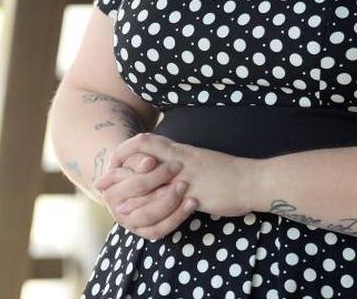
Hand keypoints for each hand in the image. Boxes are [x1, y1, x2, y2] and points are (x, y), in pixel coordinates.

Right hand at [94, 151, 196, 239]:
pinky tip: (190, 205)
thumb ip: (139, 157)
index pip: (134, 184)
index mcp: (109, 188)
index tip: (176, 165)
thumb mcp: (135, 155)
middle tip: (184, 181)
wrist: (138, 179)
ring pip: (149, 218)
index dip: (155, 175)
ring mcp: (129, 222)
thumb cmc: (138, 163)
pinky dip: (176, 218)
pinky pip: (159, 230)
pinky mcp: (142, 232)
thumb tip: (149, 163)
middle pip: (141, 201)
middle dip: (165, 190)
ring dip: (171, 205)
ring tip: (190, 194)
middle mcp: (116, 208)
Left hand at [106, 133, 253, 218]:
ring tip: (113, 203)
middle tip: (102, 182)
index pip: (145, 141)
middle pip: (140, 160)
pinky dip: (148, 208)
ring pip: (149, 181)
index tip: (113, 161)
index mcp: (181, 150)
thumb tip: (167, 165)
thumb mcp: (200, 160)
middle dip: (118, 172)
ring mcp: (187, 176)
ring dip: (128, 192)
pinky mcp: (195, 193)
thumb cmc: (228, 173)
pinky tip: (139, 215)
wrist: (254, 180)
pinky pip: (166, 201)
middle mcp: (180, 160)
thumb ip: (182, 161)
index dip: (125, 150)